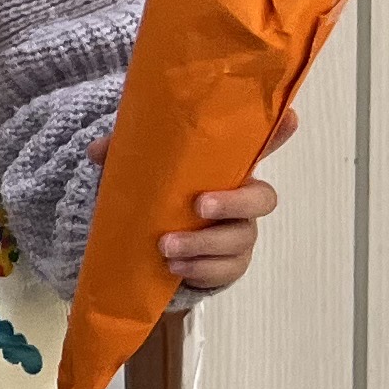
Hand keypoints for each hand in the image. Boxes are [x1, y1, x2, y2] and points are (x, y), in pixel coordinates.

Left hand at [99, 110, 295, 300]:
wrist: (149, 247)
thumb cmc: (157, 196)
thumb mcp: (135, 173)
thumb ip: (122, 157)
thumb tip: (98, 150)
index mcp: (226, 169)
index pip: (258, 147)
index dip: (279, 133)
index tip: (289, 119)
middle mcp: (242, 199)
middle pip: (262, 198)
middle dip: (234, 202)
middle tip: (200, 205)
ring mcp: (239, 234)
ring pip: (239, 239)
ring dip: (203, 243)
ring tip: (166, 247)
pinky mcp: (227, 265)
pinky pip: (225, 269)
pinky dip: (200, 269)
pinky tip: (175, 268)